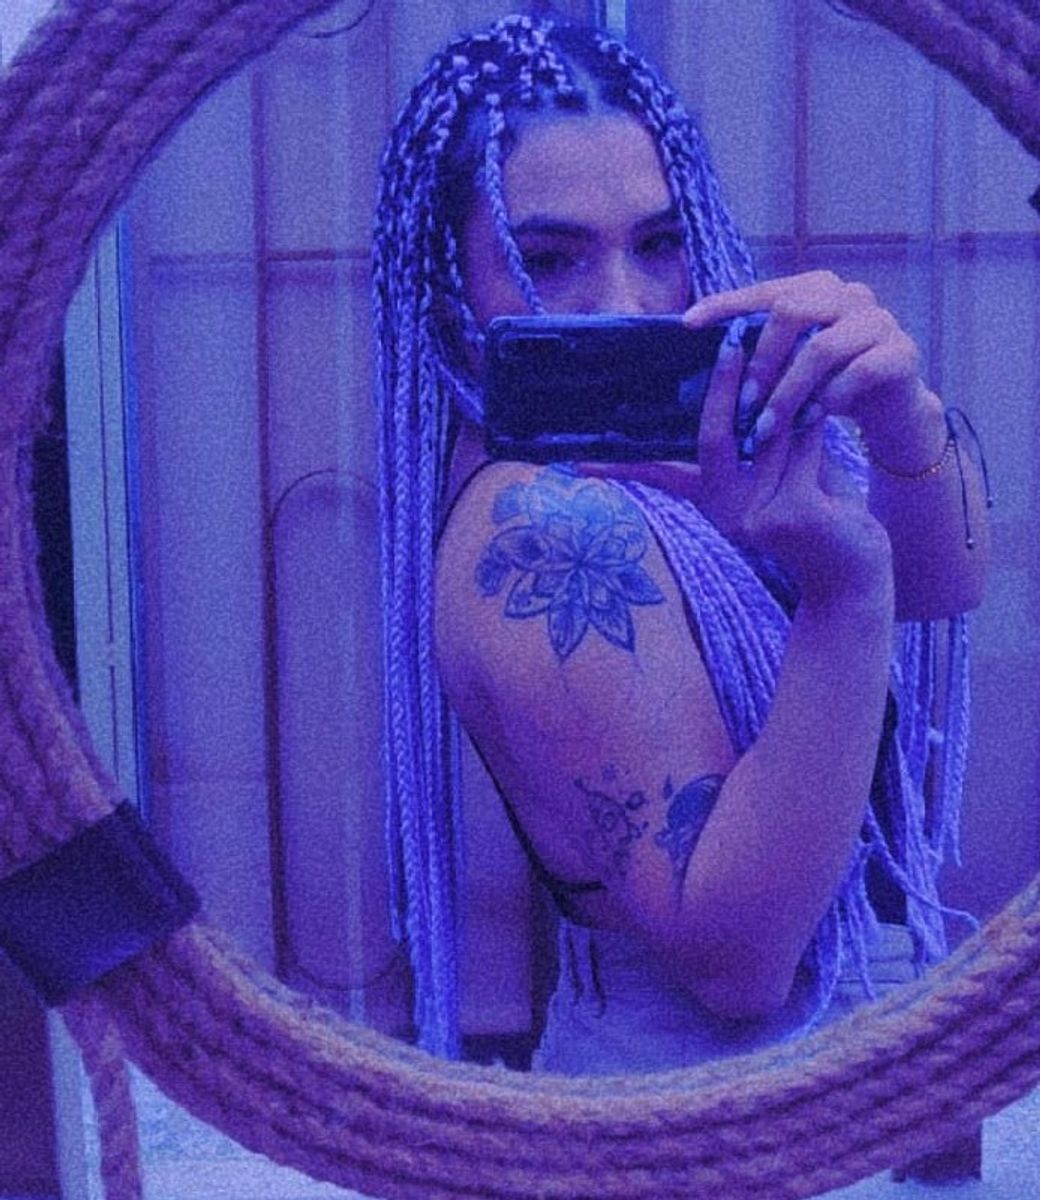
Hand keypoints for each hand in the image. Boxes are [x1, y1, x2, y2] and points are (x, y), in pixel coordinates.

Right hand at [580, 319, 893, 607]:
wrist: (855, 581)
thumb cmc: (824, 520)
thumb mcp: (789, 475)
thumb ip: (771, 439)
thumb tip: (762, 380)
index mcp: (712, 505)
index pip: (660, 477)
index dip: (621, 466)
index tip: (578, 463)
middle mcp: (724, 514)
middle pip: (713, 438)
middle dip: (725, 385)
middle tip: (731, 341)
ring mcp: (754, 517)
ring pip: (767, 437)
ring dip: (789, 399)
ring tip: (804, 359)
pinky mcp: (790, 514)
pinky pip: (801, 451)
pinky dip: (817, 426)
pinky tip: (831, 406)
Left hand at [683, 270, 941, 461]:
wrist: (891, 409)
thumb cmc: (829, 384)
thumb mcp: (792, 364)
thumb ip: (762, 351)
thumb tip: (703, 357)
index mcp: (818, 288)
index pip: (765, 290)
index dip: (726, 304)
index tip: (688, 324)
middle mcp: (850, 295)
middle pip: (792, 312)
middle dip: (760, 362)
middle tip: (742, 402)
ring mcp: (880, 321)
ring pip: (821, 348)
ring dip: (787, 392)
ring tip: (767, 427)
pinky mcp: (902, 353)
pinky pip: (857, 373)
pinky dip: (830, 399)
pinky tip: (815, 418)